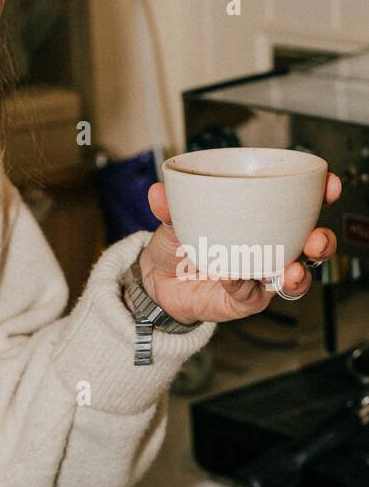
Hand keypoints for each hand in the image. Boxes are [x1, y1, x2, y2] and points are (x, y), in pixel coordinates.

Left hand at [135, 172, 341, 324]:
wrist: (157, 281)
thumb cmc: (178, 242)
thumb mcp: (173, 219)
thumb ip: (169, 207)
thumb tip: (158, 191)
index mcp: (261, 220)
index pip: (300, 207)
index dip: (320, 196)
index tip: (329, 185)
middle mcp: (269, 247)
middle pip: (309, 246)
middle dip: (321, 242)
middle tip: (317, 239)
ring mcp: (260, 275)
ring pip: (293, 277)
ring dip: (298, 274)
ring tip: (293, 270)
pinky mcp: (245, 300)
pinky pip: (251, 294)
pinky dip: (244, 285)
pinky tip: (235, 277)